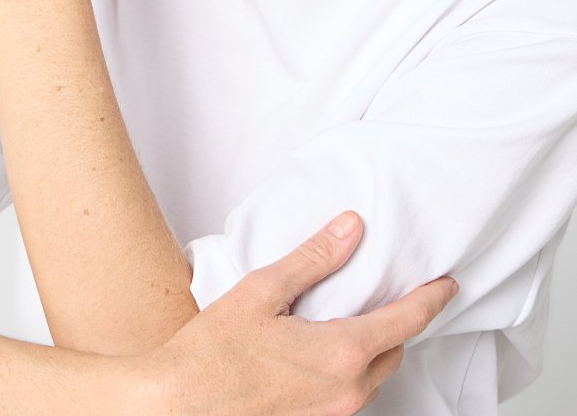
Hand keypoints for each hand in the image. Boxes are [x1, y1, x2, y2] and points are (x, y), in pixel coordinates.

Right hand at [141, 211, 457, 415]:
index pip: (406, 322)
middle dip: (401, 322)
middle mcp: (345, 392)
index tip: (447, 284)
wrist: (179, 405)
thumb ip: (314, 259)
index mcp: (340, 355)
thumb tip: (351, 228)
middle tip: (396, 292)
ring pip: (373, 377)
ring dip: (375, 347)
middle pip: (395, 352)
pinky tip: (325, 347)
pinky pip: (350, 393)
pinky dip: (351, 367)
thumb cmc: (213, 352)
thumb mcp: (264, 291)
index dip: (432, 300)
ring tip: (357, 315)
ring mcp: (331, 415)